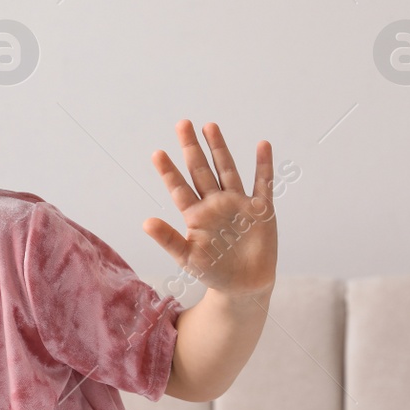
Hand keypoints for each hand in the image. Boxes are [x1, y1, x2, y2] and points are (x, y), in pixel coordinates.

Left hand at [142, 120, 276, 297]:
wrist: (244, 285)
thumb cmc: (212, 271)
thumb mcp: (187, 257)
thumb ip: (168, 239)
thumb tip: (145, 222)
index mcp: (195, 215)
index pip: (179, 188)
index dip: (168, 171)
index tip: (157, 153)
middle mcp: (215, 203)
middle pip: (201, 170)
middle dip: (191, 148)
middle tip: (182, 124)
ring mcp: (238, 204)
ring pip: (227, 170)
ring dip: (219, 149)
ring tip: (210, 126)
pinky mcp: (261, 210)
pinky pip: (263, 184)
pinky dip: (263, 165)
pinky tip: (262, 145)